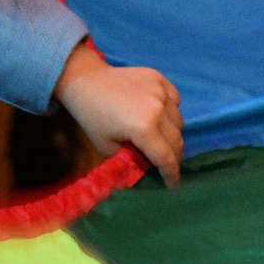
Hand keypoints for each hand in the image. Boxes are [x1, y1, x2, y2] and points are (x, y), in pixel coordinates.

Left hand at [53, 42, 181, 183]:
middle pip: (177, 140)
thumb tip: (148, 167)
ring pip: (179, 120)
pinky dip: (171, 112)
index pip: (166, 157)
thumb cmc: (92, 117)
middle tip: (168, 165)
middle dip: (174, 157)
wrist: (85, 81)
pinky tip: (160, 117)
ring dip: (173, 134)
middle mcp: (157, 109)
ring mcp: (160, 91)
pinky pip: (175, 100)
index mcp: (143, 128)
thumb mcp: (108, 148)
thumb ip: (131, 159)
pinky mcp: (159, 78)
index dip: (171, 174)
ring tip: (161, 140)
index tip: (173, 185)